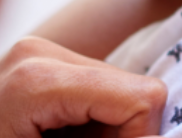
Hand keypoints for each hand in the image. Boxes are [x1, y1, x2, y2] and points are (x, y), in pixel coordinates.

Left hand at [0, 37, 166, 137]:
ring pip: (114, 86)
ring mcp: (32, 52)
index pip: (141, 96)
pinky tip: (50, 135)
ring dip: (102, 125)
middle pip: (131, 88)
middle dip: (120, 131)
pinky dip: (85, 117)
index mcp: (35, 79)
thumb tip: (151, 137)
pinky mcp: (30, 59)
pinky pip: (89, 85)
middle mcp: (37, 52)